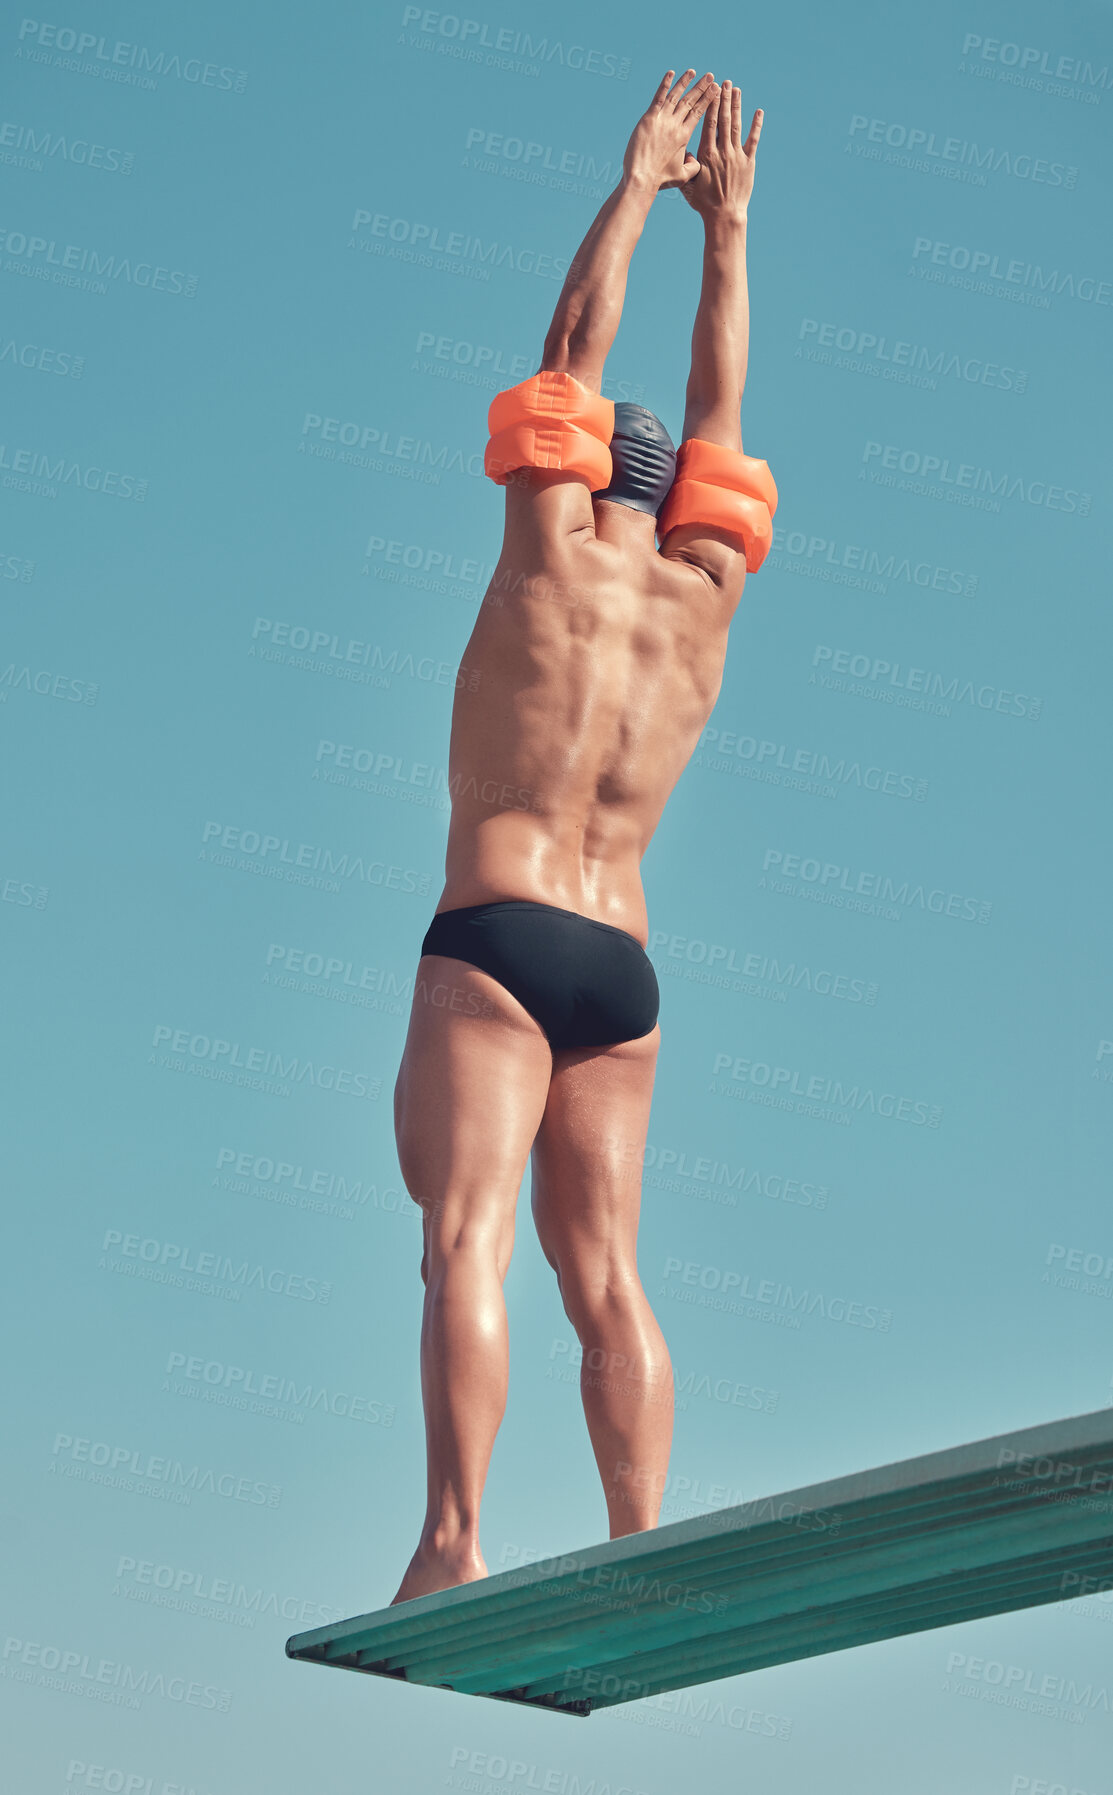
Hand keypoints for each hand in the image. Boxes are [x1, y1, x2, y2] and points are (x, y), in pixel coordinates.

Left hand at [622, 68, 715, 192]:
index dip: (708, 100)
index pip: (699, 113)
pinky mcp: (648, 118)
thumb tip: (697, 160)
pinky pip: (658, 97)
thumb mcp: (682, 176)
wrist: (642, 179)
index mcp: (684, 136)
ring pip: (676, 96)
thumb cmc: (661, 180)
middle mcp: (675, 125)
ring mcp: (662, 120)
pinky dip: (665, 84)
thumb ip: (693, 167)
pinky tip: (671, 73)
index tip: (716, 90)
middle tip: (711, 76)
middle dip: (702, 88)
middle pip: (691, 102)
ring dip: (685, 82)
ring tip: (693, 71)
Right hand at [680, 80, 762, 218]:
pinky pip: (753, 140)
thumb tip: (684, 152)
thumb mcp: (688, 185)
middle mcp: (722, 151)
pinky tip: (758, 112)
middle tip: (725, 82)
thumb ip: (687, 166)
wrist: (724, 215)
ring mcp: (737, 156)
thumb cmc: (704, 203)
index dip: (711, 105)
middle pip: (724, 119)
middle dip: (724, 99)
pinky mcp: (749, 162)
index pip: (709, 123)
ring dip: (737, 106)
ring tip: (736, 89)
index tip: (711, 90)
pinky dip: (756, 125)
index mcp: (707, 154)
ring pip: (737, 125)